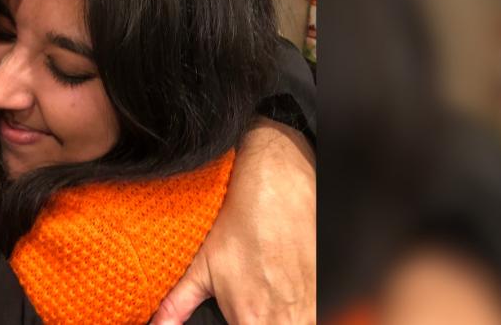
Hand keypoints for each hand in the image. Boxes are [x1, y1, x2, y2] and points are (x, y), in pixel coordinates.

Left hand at [151, 117, 315, 323]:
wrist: (278, 189)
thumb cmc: (240, 226)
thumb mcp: (201, 266)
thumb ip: (177, 304)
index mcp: (252, 321)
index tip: (237, 319)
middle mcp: (286, 321)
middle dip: (259, 323)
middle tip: (249, 308)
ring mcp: (311, 309)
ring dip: (281, 320)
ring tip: (265, 300)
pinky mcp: (324, 294)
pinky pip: (315, 318)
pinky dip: (299, 316)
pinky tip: (284, 302)